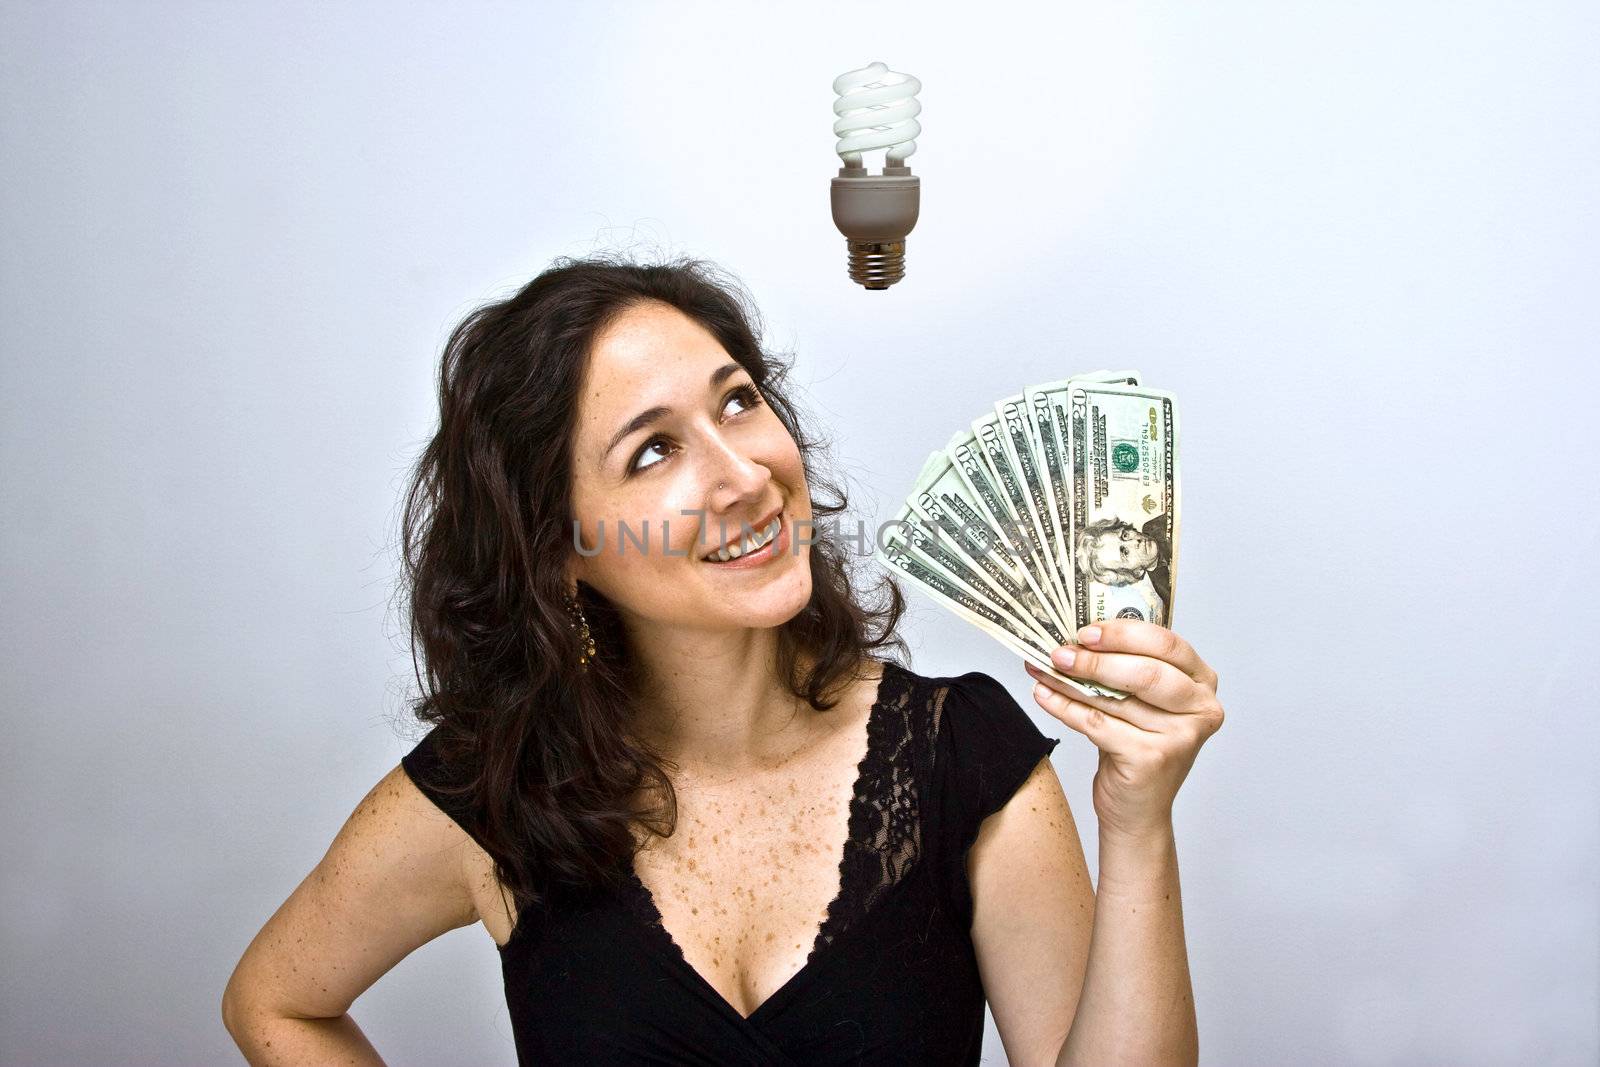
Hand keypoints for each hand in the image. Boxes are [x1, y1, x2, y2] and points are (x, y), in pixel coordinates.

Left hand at [1024, 619, 1223, 838]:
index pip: (1166, 644)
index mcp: (1201, 682)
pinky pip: (1098, 724)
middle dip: (1095, 658)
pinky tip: (1044, 696)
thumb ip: (1123, 668)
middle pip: (1145, 671)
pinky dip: (1065, 708)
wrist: (1137, 809)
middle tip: (1059, 652)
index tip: (1086, 630)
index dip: (1124, 633)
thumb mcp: (1140, 702)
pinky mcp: (1152, 759)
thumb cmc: (1137, 747)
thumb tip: (1074, 636)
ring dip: (1070, 682)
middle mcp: (1201, 708)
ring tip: (1042, 669)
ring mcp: (1180, 736)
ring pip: (1115, 698)